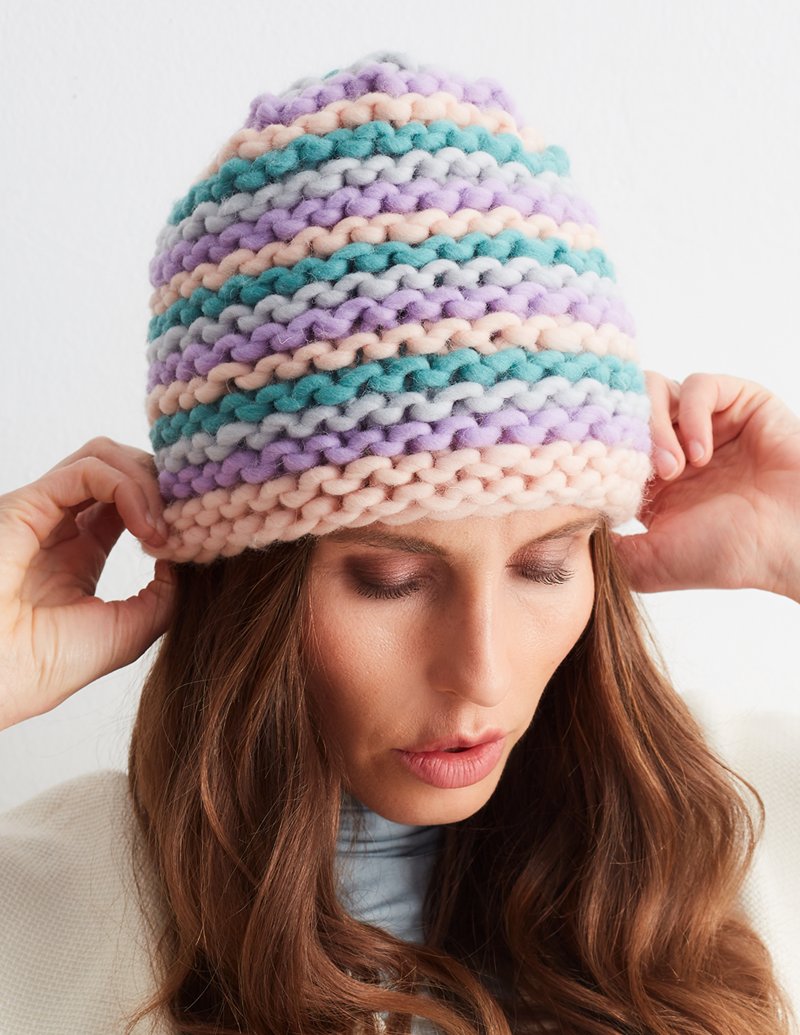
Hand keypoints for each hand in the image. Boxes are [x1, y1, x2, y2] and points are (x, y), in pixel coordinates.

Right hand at [0, 437, 176, 731]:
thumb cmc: (42, 667)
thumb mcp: (127, 631)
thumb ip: (163, 595)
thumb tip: (185, 557)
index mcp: (78, 552)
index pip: (131, 501)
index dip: (169, 508)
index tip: (198, 536)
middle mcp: (60, 525)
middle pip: (122, 470)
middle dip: (164, 487)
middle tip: (190, 522)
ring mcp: (44, 510)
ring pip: (107, 457)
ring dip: (149, 484)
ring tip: (166, 530)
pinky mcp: (30, 503)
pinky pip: (90, 468)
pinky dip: (130, 487)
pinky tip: (148, 528)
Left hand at [610, 372, 799, 598]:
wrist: (792, 542)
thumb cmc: (728, 555)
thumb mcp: (648, 563)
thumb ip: (604, 552)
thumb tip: (556, 538)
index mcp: (648, 478)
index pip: (603, 442)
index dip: (596, 453)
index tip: (600, 478)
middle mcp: (672, 445)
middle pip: (621, 409)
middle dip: (626, 437)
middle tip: (651, 476)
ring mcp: (703, 422)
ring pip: (652, 389)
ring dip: (655, 424)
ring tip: (675, 467)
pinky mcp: (737, 401)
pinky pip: (698, 384)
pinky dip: (692, 413)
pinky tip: (700, 452)